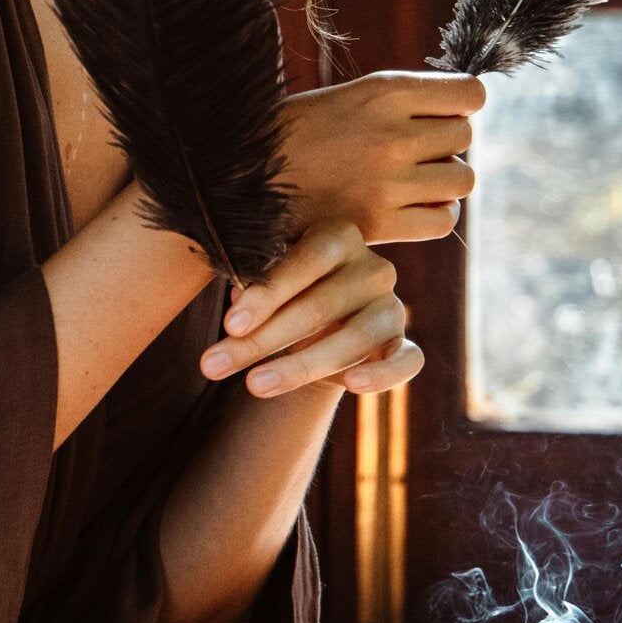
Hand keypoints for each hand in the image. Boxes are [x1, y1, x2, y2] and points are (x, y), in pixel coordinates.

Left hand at [199, 223, 422, 399]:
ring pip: (355, 338)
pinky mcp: (403, 344)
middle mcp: (373, 268)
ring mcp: (393, 306)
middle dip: (262, 340)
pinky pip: (406, 360)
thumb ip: (253, 287)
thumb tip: (239, 306)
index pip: (305, 261)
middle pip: (320, 305)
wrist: (318, 330)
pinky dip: (383, 375)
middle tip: (215, 365)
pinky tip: (352, 385)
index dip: (266, 294)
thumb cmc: (286, 295)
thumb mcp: (266, 286)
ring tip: (254, 386)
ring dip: (301, 366)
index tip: (229, 325)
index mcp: (338, 237)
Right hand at [279, 70, 484, 244]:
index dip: (460, 104)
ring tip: (412, 180)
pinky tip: (409, 207)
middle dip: (445, 143)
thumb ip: (402, 102)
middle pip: (465, 136)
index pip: (470, 94)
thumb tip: (462, 110)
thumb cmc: (294, 133)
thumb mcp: (348, 97)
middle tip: (413, 150)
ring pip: (462, 178)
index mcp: (384, 91)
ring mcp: (388, 182)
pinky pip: (443, 220)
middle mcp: (392, 134)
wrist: (239, 176)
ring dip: (444, 180)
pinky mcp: (379, 224)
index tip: (438, 113)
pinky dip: (434, 214)